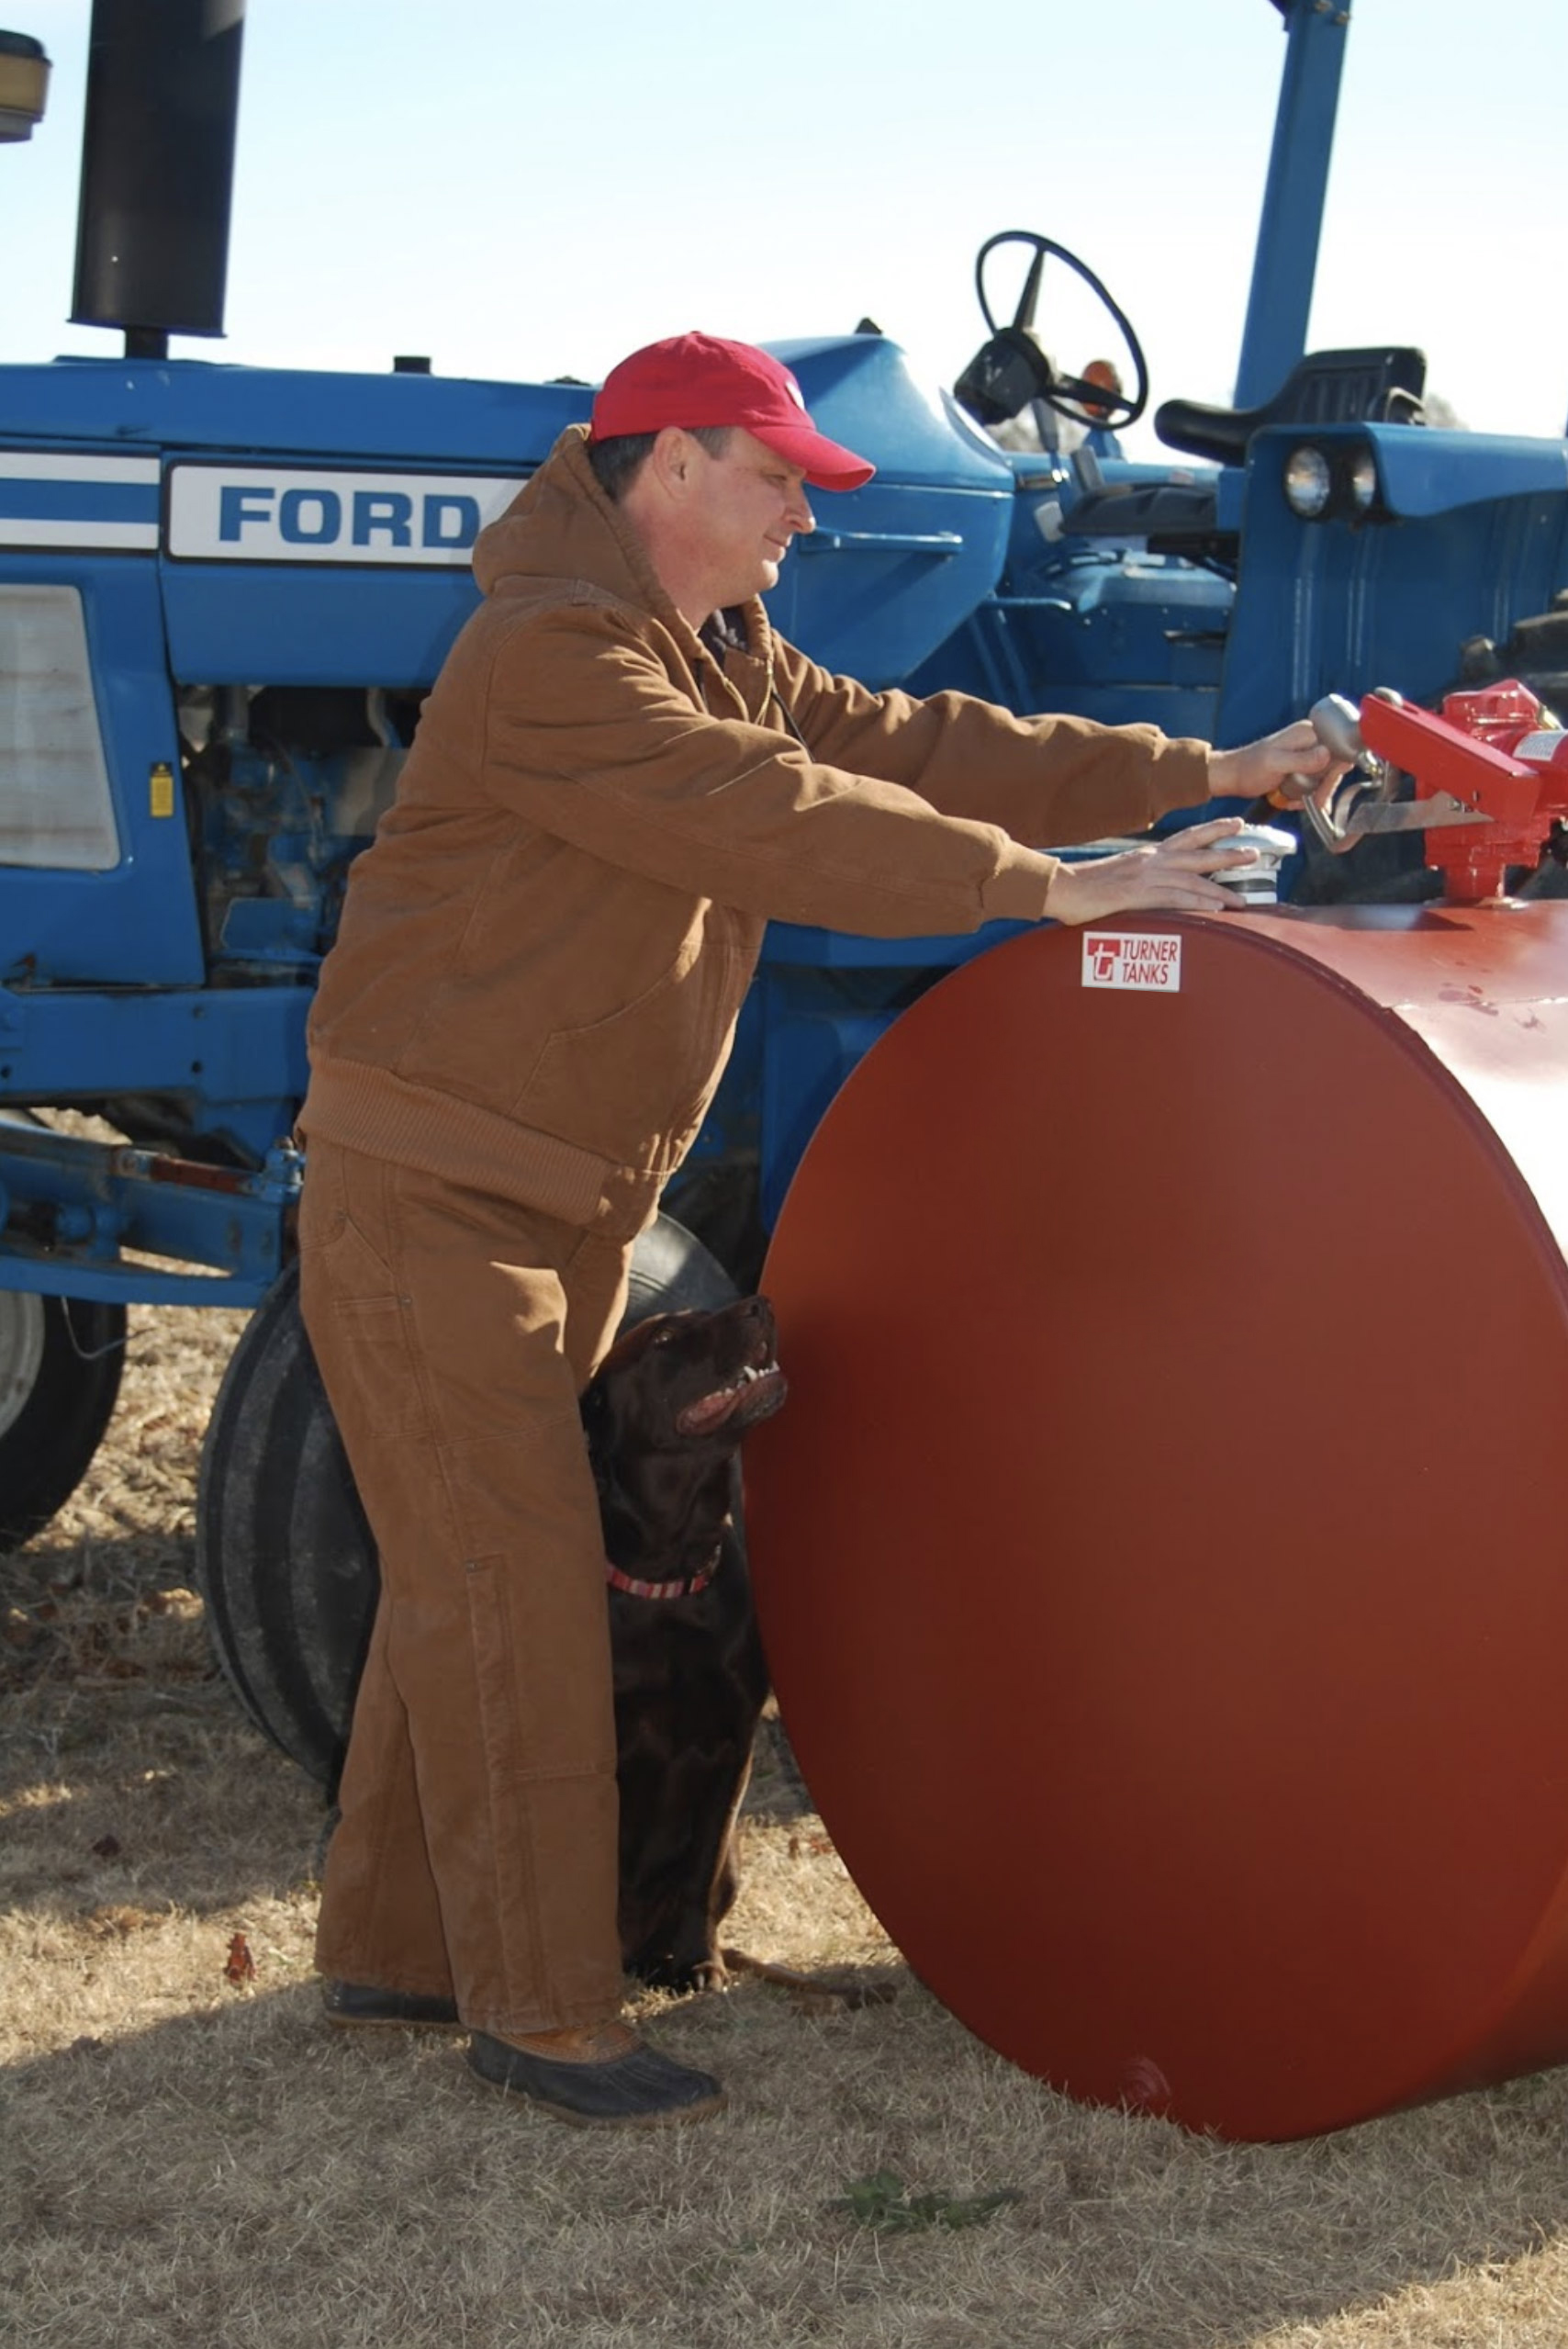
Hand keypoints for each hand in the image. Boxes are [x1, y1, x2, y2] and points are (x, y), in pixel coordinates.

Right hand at [1043, 817, 1250, 924]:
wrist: (1061, 888)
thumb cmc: (1087, 887)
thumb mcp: (1121, 876)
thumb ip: (1144, 879)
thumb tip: (1159, 889)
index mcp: (1148, 855)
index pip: (1187, 837)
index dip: (1213, 829)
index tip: (1236, 825)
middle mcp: (1151, 861)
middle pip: (1197, 852)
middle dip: (1228, 851)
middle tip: (1254, 851)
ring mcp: (1145, 877)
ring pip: (1192, 877)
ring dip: (1221, 884)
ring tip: (1243, 894)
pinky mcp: (1137, 895)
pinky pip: (1174, 898)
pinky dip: (1197, 902)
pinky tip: (1215, 908)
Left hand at [1207, 718, 1352, 811]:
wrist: (1233, 775)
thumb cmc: (1248, 767)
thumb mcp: (1275, 763)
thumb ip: (1302, 759)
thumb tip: (1326, 754)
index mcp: (1308, 733)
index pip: (1338, 750)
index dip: (1334, 772)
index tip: (1323, 788)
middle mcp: (1311, 740)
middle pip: (1334, 766)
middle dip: (1323, 787)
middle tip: (1312, 802)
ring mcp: (1307, 753)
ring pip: (1325, 778)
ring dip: (1314, 794)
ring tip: (1295, 801)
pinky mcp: (1302, 766)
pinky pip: (1314, 783)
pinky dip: (1306, 795)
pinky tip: (1292, 799)